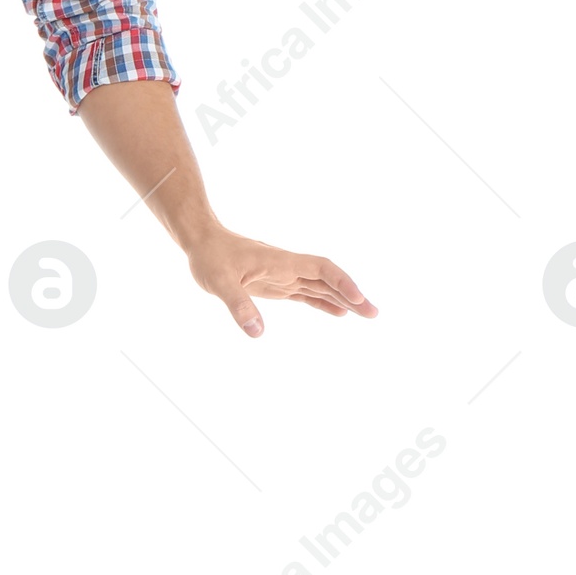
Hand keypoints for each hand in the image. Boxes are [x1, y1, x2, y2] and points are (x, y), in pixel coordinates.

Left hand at [185, 228, 376, 337]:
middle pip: (328, 279)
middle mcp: (288, 267)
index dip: (341, 281)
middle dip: (352, 294)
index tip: (357, 297)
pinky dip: (324, 302)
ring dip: (343, 298)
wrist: (201, 241)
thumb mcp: (218, 282)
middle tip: (374, 314)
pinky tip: (339, 313)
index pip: (320, 268)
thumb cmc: (209, 257)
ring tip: (366, 315)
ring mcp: (284, 275)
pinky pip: (307, 293)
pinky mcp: (276, 284)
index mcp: (280, 262)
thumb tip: (257, 333)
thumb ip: (238, 305)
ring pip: (321, 286)